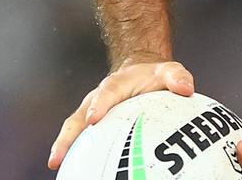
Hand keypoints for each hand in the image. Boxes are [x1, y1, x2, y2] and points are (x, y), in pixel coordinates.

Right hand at [48, 60, 194, 169]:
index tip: (94, 118)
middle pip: (78, 117)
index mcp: (115, 85)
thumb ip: (177, 77)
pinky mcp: (90, 124)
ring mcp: (90, 112)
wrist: (141, 73)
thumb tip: (186, 89)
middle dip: (68, 135)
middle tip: (59, 155)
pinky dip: (73, 153)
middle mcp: (96, 99)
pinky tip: (70, 170)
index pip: (106, 93)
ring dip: (63, 147)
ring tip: (56, 166)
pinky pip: (79, 139)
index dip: (98, 105)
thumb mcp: (169, 71)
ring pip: (73, 129)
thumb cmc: (155, 76)